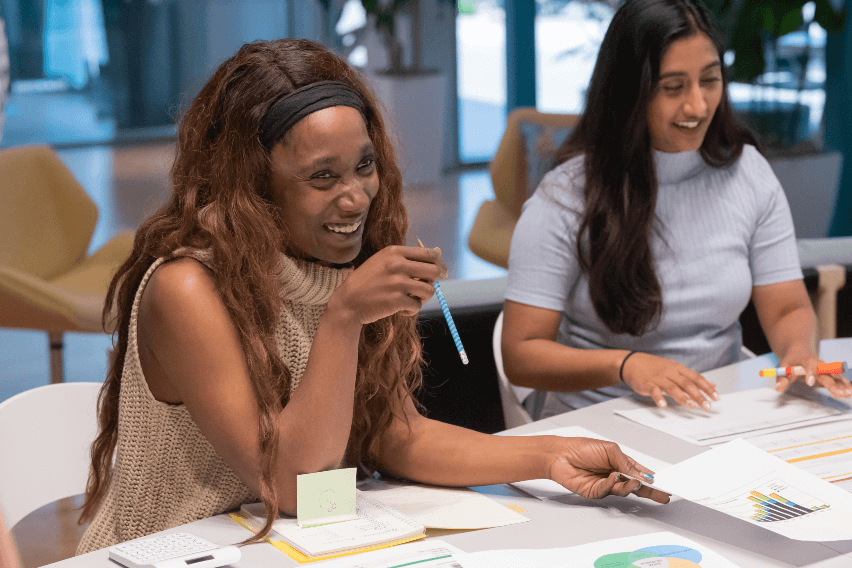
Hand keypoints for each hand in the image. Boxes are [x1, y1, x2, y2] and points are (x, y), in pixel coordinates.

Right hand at [327, 245, 446, 324]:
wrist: (348, 302)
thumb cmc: (367, 282)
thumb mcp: (385, 262)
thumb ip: (410, 257)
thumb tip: (439, 251)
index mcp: (394, 252)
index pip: (429, 254)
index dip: (436, 265)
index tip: (432, 274)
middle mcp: (397, 264)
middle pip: (434, 271)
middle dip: (430, 281)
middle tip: (419, 288)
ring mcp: (398, 283)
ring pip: (429, 290)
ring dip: (421, 297)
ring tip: (409, 299)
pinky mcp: (397, 301)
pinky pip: (417, 306)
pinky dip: (410, 310)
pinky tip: (399, 309)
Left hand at [548, 437, 669, 503]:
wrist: (560, 455)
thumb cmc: (582, 448)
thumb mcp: (609, 449)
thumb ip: (625, 462)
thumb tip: (641, 474)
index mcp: (620, 463)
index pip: (639, 473)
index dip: (651, 479)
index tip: (664, 484)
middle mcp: (615, 475)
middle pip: (636, 486)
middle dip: (650, 491)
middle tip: (663, 496)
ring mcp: (606, 484)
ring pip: (624, 490)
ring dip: (630, 486)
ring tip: (634, 481)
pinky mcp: (596, 492)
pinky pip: (608, 490)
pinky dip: (612, 484)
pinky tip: (613, 476)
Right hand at [621, 352, 718, 409]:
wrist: (631, 362)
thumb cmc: (654, 367)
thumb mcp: (675, 370)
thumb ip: (692, 379)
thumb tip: (711, 386)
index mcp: (678, 368)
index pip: (695, 377)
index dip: (706, 387)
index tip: (716, 397)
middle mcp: (669, 372)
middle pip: (686, 383)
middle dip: (698, 395)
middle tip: (707, 406)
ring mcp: (658, 377)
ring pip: (672, 387)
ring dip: (682, 397)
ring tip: (691, 405)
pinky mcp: (646, 383)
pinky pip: (653, 390)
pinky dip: (658, 398)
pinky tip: (663, 405)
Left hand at [775, 347, 851, 397]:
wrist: (799, 350)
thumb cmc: (791, 360)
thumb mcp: (783, 367)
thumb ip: (782, 379)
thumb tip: (778, 389)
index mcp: (806, 360)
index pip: (809, 365)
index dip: (810, 373)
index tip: (809, 383)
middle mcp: (818, 364)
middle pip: (825, 373)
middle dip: (831, 383)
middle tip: (837, 393)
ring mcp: (825, 369)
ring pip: (834, 376)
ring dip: (841, 385)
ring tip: (847, 394)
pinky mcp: (828, 374)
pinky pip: (837, 379)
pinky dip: (844, 384)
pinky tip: (850, 391)